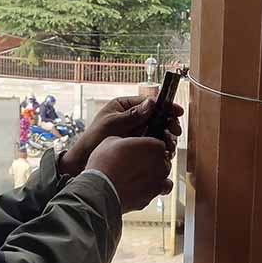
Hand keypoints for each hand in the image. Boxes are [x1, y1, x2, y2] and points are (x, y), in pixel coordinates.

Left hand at [58, 96, 183, 176]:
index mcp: (125, 106)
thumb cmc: (93, 138)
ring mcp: (135, 130)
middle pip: (157, 116)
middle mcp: (132, 116)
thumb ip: (133, 115)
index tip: (177, 111)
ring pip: (157, 130)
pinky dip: (160, 146)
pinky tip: (165, 153)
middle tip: (176, 131)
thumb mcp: (113, 124)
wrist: (84, 160)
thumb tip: (151, 102)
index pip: (149, 102)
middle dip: (169, 123)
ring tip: (170, 145)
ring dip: (167, 137)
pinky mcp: (137, 144)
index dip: (165, 106)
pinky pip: (152, 142)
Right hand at [86, 136, 172, 213]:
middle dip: (154, 161)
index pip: (159, 144)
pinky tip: (140, 188)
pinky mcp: (151, 197)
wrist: (100, 190)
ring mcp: (158, 182)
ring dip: (156, 176)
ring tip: (140, 177)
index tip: (140, 150)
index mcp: (153, 146)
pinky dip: (151, 190)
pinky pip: (157, 192)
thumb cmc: (105, 163)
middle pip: (163, 160)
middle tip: (138, 163)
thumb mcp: (112, 141)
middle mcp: (160, 163)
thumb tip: (126, 144)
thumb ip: (126, 141)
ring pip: (164, 177)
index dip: (149, 147)